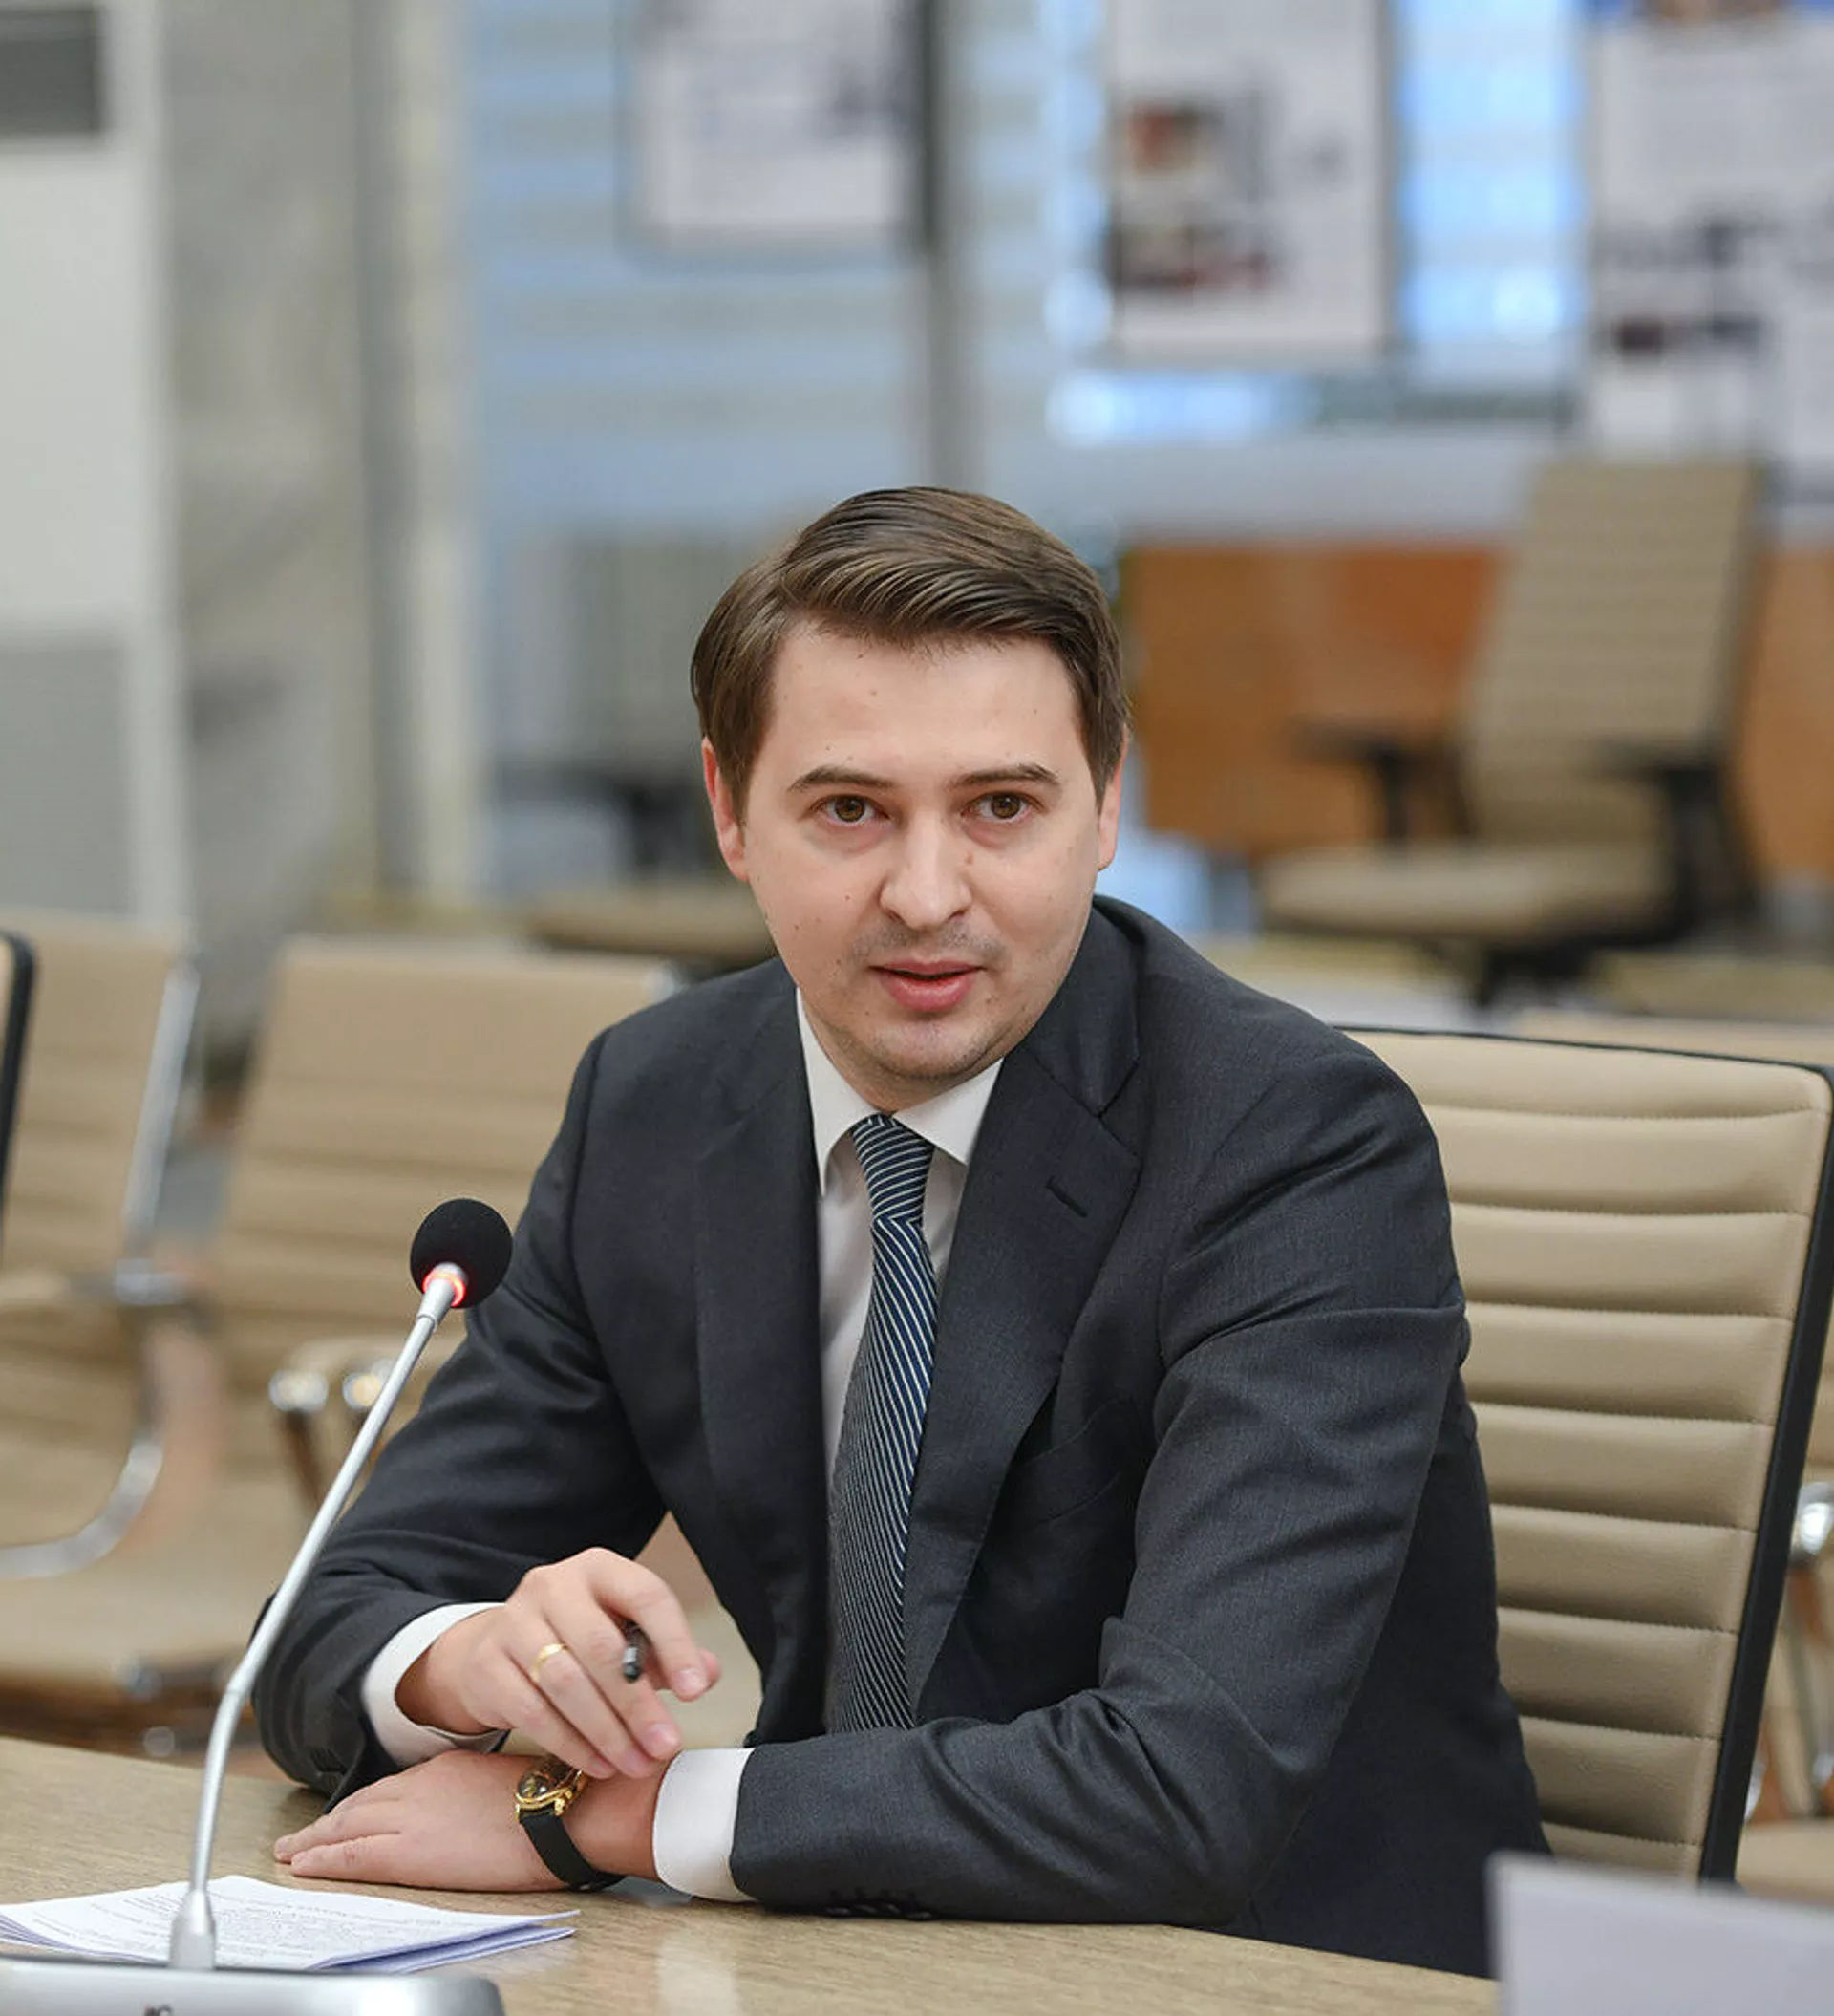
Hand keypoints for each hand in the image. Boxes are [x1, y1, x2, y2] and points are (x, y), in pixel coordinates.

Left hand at [273, 1750, 661, 1889]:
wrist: (562, 1812)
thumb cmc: (550, 1799)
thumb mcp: (506, 1781)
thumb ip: (475, 1791)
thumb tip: (475, 1810)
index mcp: (445, 1769)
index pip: (390, 1789)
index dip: (360, 1806)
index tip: (343, 1816)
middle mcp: (419, 1787)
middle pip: (360, 1806)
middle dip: (327, 1823)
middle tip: (300, 1837)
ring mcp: (410, 1817)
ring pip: (346, 1828)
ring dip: (316, 1840)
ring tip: (293, 1852)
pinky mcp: (408, 1852)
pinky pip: (351, 1856)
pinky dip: (323, 1859)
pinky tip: (304, 1865)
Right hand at [398, 1548, 721, 1782]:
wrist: (494, 1650)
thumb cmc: (575, 1640)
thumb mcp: (623, 1633)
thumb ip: (664, 1652)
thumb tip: (709, 1672)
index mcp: (599, 1569)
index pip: (646, 1596)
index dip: (675, 1644)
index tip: (696, 1692)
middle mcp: (553, 1585)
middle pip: (602, 1647)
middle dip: (639, 1705)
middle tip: (665, 1746)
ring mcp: (514, 1622)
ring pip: (566, 1683)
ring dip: (608, 1732)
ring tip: (636, 1764)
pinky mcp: (488, 1664)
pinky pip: (533, 1711)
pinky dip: (571, 1743)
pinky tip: (598, 1764)